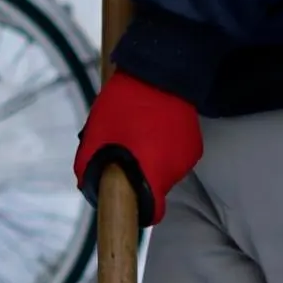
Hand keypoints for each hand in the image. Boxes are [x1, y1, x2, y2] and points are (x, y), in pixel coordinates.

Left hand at [75, 70, 204, 223]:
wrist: (160, 70)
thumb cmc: (124, 104)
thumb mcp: (95, 136)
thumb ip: (88, 168)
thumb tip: (89, 186)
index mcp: (154, 173)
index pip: (152, 212)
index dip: (136, 209)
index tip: (124, 196)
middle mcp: (176, 170)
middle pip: (155, 188)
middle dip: (138, 175)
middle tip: (122, 150)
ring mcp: (189, 155)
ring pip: (164, 170)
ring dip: (150, 159)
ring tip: (137, 132)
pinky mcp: (195, 142)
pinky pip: (174, 154)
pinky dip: (163, 147)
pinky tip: (153, 127)